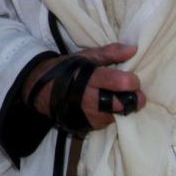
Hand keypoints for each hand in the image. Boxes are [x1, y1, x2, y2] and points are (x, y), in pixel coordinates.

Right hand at [25, 43, 142, 130]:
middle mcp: (90, 100)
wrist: (41, 91)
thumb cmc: (67, 70)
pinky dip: (110, 115)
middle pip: (122, 104)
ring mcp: (89, 116)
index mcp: (91, 78)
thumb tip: (133, 49)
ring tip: (116, 98)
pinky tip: (105, 106)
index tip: (133, 80)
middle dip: (132, 99)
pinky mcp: (87, 126)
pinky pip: (107, 123)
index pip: (120, 83)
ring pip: (116, 115)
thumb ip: (111, 53)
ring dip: (121, 107)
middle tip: (132, 93)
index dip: (132, 82)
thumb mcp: (86, 56)